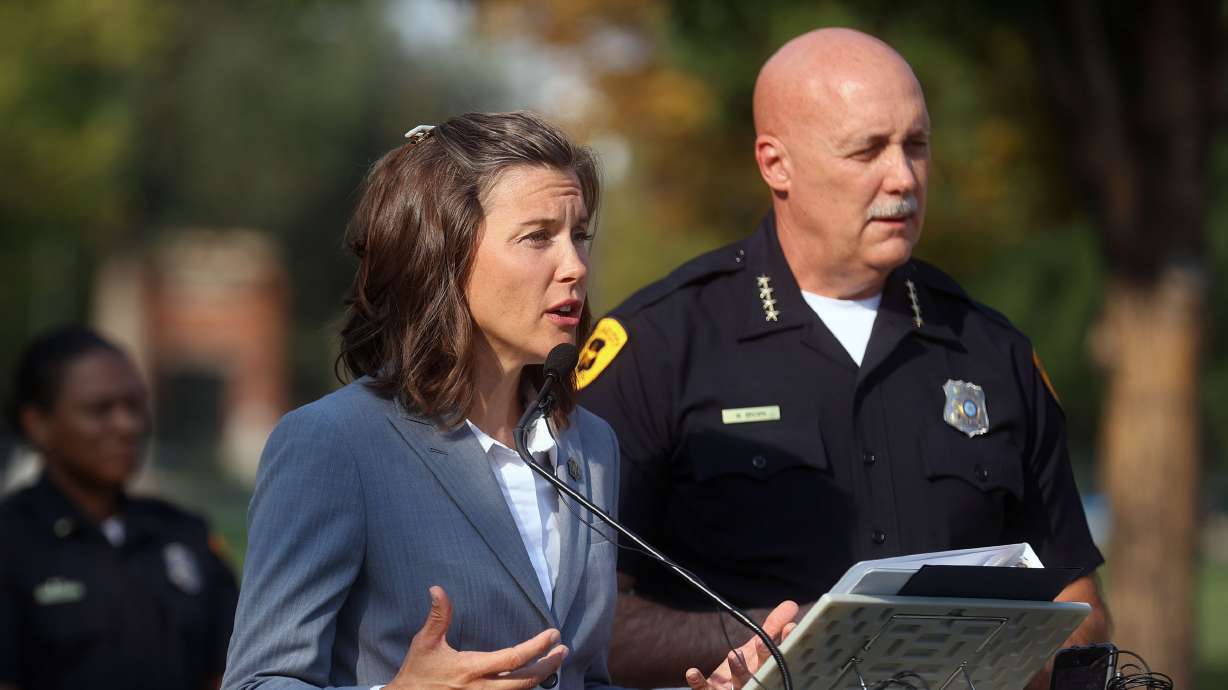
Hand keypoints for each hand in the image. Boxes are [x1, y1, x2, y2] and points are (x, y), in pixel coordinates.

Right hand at [386, 586, 567, 689]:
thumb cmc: (417, 672)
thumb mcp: (425, 642)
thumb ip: (438, 616)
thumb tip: (437, 589)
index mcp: (472, 668)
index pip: (514, 657)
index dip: (538, 646)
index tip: (553, 634)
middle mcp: (482, 688)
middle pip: (526, 680)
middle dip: (548, 665)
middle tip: (563, 651)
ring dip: (540, 678)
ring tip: (553, 663)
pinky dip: (524, 689)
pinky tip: (532, 679)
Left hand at [683, 600, 799, 689]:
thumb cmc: (748, 670)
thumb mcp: (758, 649)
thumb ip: (772, 628)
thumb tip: (791, 605)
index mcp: (768, 669)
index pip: (780, 656)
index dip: (785, 642)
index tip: (790, 627)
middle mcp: (756, 682)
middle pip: (763, 671)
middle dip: (764, 657)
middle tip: (761, 642)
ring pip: (740, 684)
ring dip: (739, 670)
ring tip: (734, 655)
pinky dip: (699, 683)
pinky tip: (692, 672)